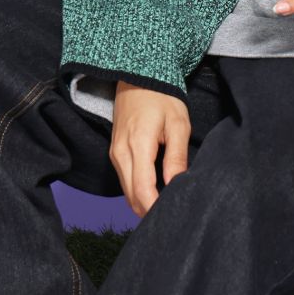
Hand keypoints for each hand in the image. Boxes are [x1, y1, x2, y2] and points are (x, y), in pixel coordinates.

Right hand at [111, 81, 190, 217]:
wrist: (137, 78)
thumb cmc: (162, 98)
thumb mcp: (178, 125)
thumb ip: (177, 157)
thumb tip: (175, 186)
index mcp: (138, 146)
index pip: (143, 190)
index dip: (156, 208)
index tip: (173, 215)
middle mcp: (121, 154)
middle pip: (133, 197)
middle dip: (151, 211)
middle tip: (174, 216)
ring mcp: (115, 155)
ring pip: (128, 193)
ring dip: (145, 204)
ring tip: (167, 206)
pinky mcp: (115, 154)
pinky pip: (125, 182)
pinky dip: (138, 193)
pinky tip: (156, 194)